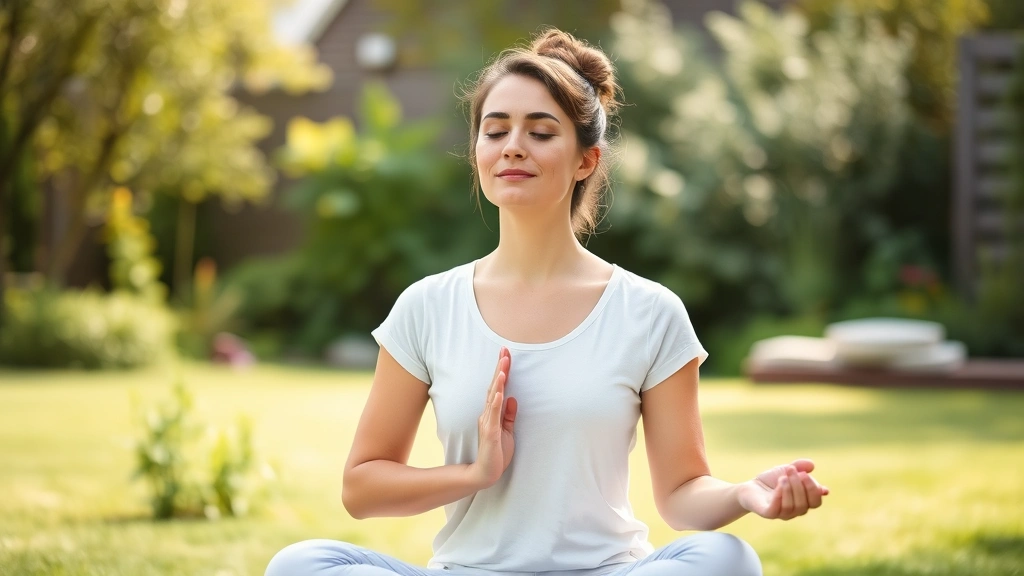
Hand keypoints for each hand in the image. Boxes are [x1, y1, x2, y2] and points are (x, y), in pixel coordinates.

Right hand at [469, 347, 517, 488]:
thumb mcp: (507, 430)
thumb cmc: (497, 452)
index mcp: (493, 412)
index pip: (498, 387)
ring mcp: (488, 422)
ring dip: (499, 382)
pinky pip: (494, 416)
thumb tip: (513, 397)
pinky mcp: (491, 433)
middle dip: (500, 369)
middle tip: (505, 351)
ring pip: (493, 398)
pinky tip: (501, 393)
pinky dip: (497, 403)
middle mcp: (488, 414)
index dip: (502, 371)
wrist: (487, 472)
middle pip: (495, 387)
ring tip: (504, 367)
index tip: (506, 354)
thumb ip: (509, 415)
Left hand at [738, 459, 828, 519]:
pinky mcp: (768, 514)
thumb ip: (800, 466)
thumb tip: (812, 464)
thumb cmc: (771, 481)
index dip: (813, 490)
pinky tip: (779, 484)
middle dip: (799, 486)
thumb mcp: (787, 470)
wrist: (750, 487)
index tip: (804, 474)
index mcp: (803, 502)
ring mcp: (782, 514)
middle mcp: (795, 511)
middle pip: (804, 505)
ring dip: (789, 489)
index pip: (815, 502)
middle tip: (791, 470)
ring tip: (783, 477)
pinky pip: (776, 509)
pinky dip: (780, 496)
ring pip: (792, 507)